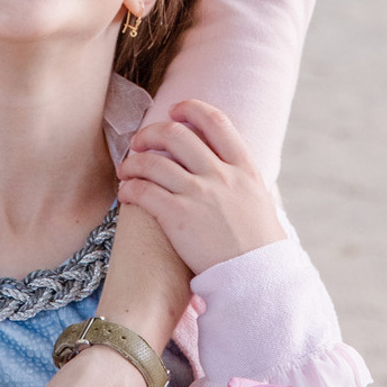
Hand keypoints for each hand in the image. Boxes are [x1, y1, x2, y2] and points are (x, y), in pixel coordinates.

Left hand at [115, 99, 285, 274]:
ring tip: (127, 169)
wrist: (257, 278)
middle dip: (151, 132)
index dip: (191, 109)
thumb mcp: (259, 200)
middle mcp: (221, 175)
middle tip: (140, 142)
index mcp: (244, 168)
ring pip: (153, 161)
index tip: (175, 111)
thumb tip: (227, 165)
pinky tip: (126, 194)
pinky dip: (129, 188)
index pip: (216, 121)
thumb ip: (240, 178)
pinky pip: (144, 191)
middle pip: (176, 134)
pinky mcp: (178, 217)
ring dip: (133, 162)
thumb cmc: (259, 246)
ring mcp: (199, 195)